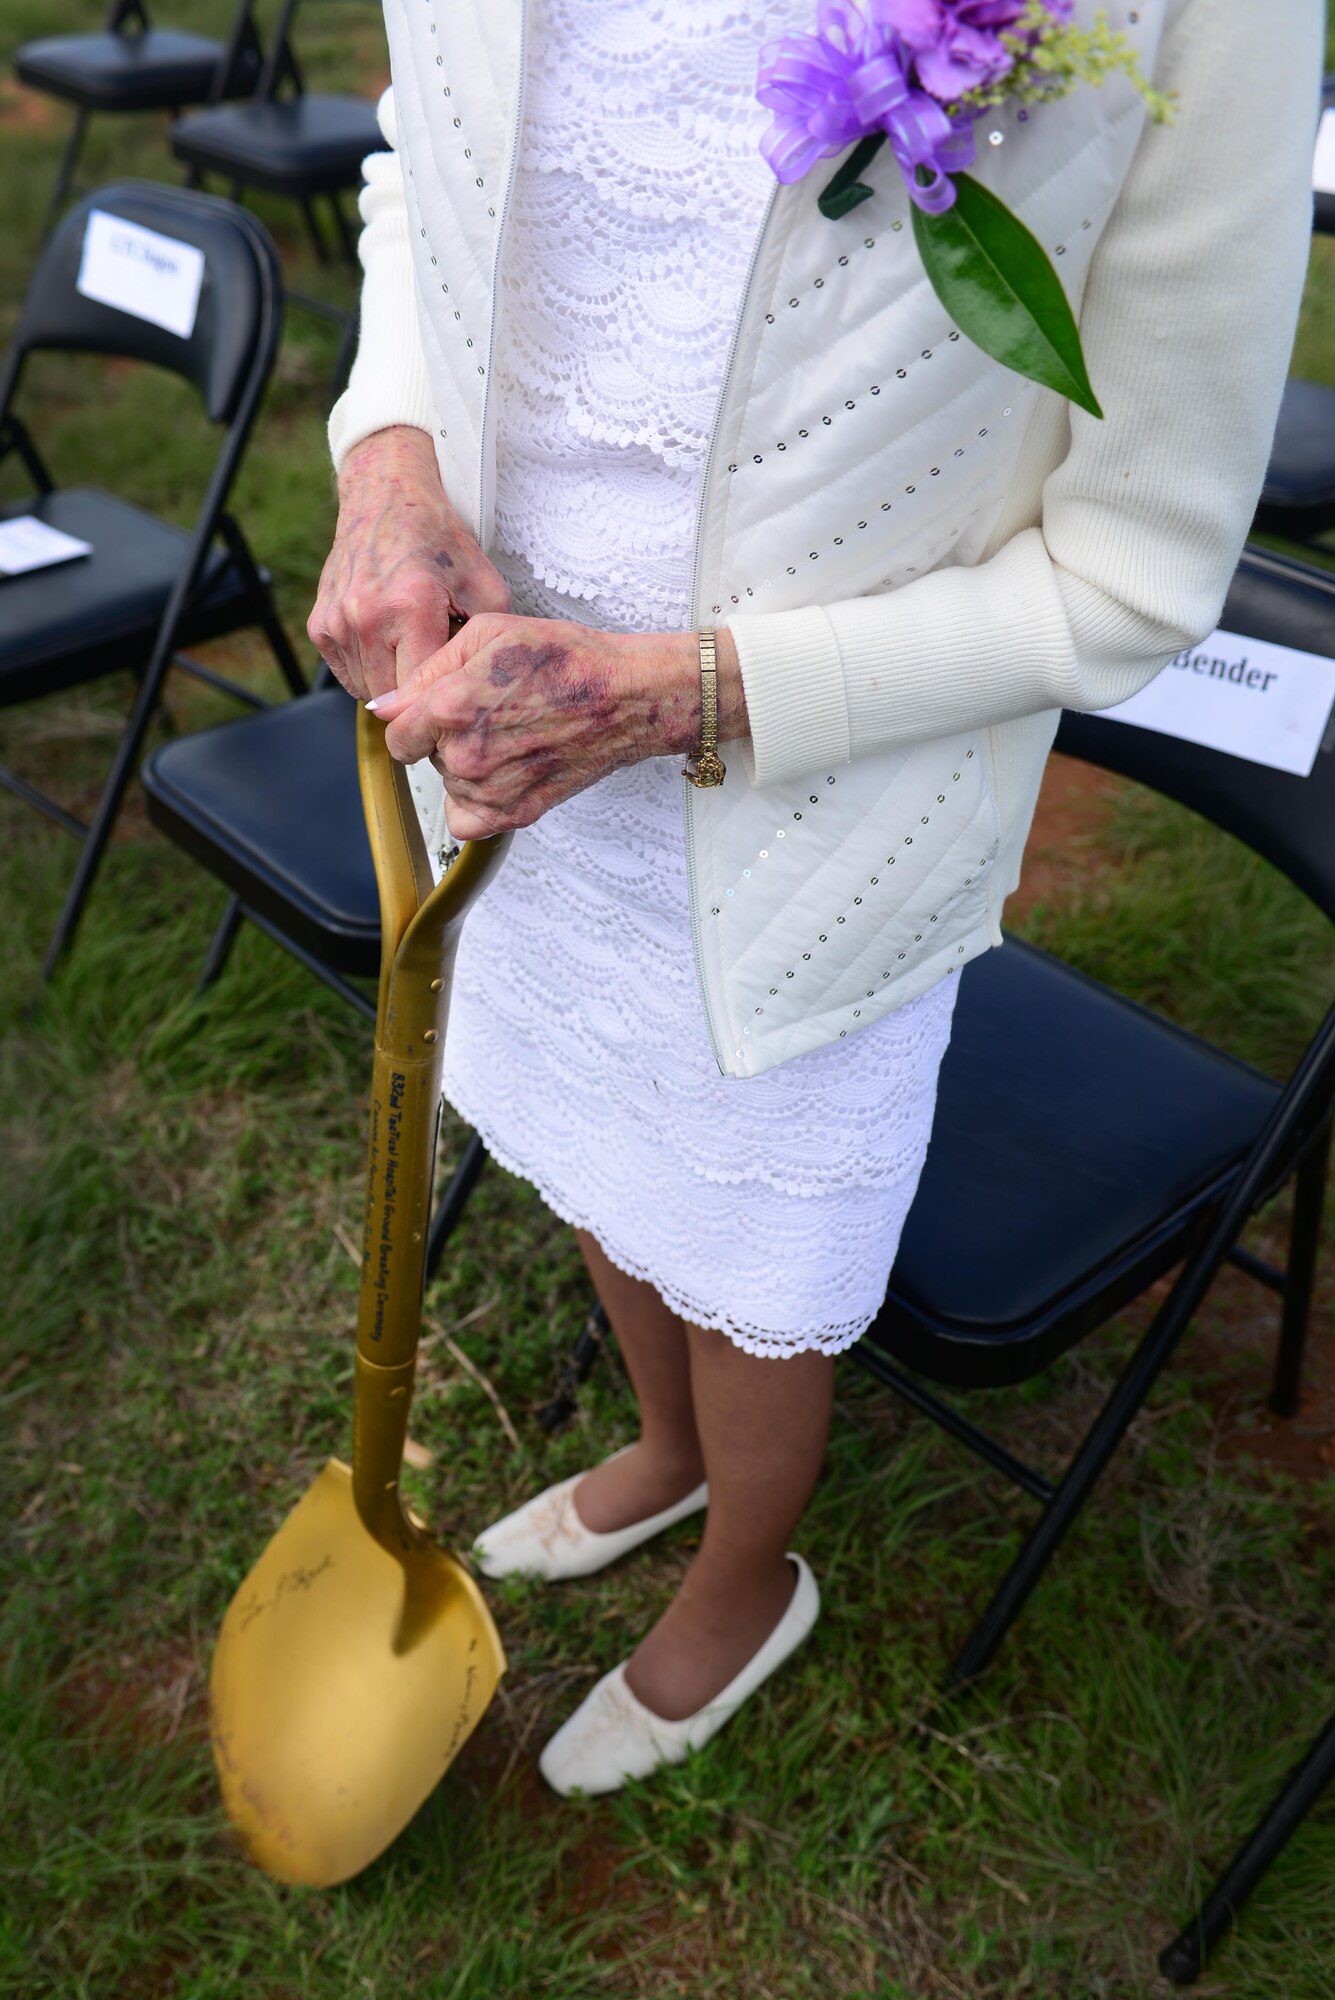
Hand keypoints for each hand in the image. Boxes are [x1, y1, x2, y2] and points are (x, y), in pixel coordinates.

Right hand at [307, 427, 510, 701]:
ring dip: (392, 684)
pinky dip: (369, 671)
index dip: (442, 701)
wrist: (385, 498)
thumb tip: (480, 688)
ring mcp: (337, 623)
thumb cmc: (438, 541)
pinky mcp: (319, 627)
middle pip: (394, 699)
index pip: (424, 690)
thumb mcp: (484, 583)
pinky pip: (348, 675)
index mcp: (411, 607)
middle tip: (436, 675)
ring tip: (412, 653)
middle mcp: (366, 617)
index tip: (456, 698)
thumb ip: (486, 641)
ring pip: (368, 692)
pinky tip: (388, 645)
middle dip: (418, 697)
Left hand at [368, 614, 745, 839]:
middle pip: (424, 758)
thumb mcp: (489, 633)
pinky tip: (499, 776)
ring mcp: (492, 790)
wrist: (625, 698)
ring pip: (449, 785)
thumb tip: (385, 709)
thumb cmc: (564, 658)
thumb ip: (430, 670)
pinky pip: (467, 823)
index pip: (397, 733)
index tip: (440, 708)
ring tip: (508, 737)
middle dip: (444, 738)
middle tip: (491, 713)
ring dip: (465, 767)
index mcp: (452, 707)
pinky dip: (475, 804)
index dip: (415, 718)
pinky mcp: (517, 813)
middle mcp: (467, 754)